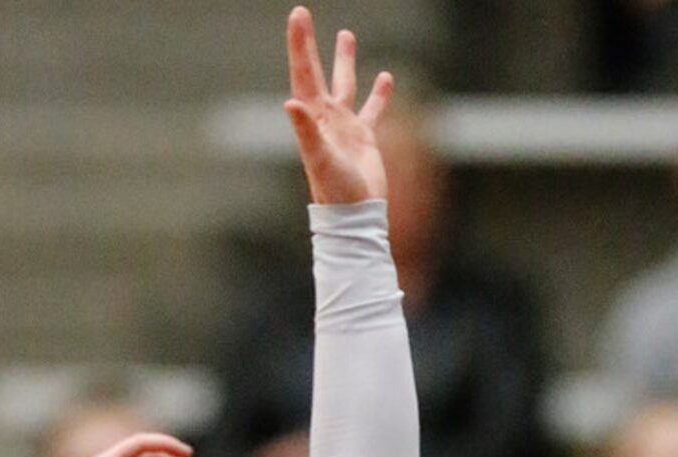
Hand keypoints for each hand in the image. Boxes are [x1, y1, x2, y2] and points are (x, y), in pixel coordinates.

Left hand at [284, 7, 392, 205]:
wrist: (355, 216)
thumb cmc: (335, 191)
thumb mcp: (320, 158)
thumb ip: (307, 130)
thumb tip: (291, 103)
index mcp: (312, 117)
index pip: (303, 72)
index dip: (299, 43)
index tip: (298, 15)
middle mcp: (325, 118)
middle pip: (316, 72)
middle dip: (310, 44)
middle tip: (304, 14)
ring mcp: (345, 126)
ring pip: (344, 84)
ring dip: (344, 61)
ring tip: (346, 34)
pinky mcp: (364, 138)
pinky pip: (372, 109)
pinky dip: (378, 94)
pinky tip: (386, 77)